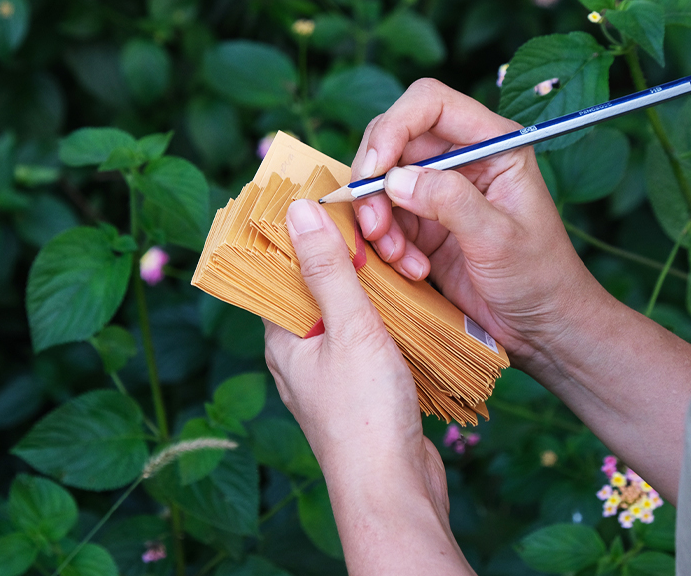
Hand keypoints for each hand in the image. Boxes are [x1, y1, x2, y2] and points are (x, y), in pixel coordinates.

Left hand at [264, 198, 471, 574]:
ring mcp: (331, 377)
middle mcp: (300, 357)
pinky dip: (387, 321)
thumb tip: (299, 211)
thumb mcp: (349, 328)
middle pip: (315, 291)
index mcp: (281, 340)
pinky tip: (412, 304)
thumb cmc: (365, 414)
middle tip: (373, 225)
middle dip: (343, 259)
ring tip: (398, 258)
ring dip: (371, 290)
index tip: (325, 203)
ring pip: (347, 316)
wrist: (395, 489)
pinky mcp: (362, 392)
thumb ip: (326, 269)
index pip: (278, 273)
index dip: (299, 236)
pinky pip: (370, 342)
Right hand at [348, 79, 690, 502]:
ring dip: (379, 220)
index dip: (393, 127)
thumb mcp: (498, 238)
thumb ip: (449, 200)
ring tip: (399, 257)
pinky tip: (411, 269)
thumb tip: (395, 179)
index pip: (429, 104)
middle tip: (374, 226)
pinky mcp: (423, 222)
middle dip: (376, 183)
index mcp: (492, 144)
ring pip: (381, 183)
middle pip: (393, 141)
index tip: (374, 171)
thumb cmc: (539, 278)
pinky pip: (384, 218)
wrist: (542, 328)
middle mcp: (461, 158)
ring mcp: (439, 190)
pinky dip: (385, 243)